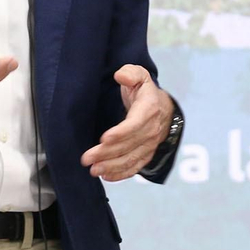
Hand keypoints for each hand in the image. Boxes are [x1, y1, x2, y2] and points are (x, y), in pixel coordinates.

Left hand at [80, 65, 171, 180]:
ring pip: (131, 158)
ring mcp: (150, 144)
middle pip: (129, 145)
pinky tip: (106, 176)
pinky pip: (135, 166)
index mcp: (149, 109)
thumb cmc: (144, 91)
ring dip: (112, 166)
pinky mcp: (146, 154)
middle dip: (107, 153)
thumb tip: (120, 76)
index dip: (120, 133)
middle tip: (87, 158)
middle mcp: (151, 130)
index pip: (135, 124)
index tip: (103, 138)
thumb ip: (130, 73)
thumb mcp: (139, 75)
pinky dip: (121, 173)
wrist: (162, 108)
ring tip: (93, 170)